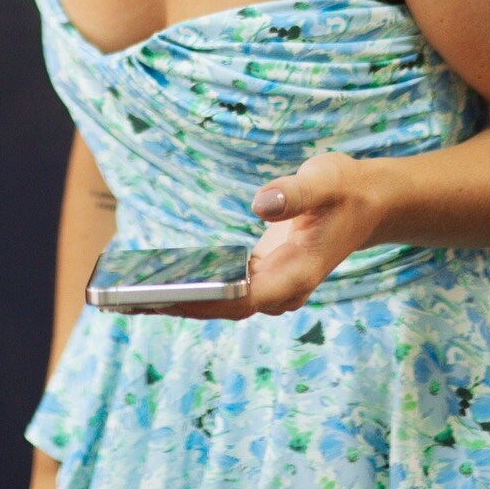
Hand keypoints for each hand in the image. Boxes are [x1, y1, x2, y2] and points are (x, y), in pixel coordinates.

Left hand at [128, 152, 381, 320]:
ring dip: (178, 301)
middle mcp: (281, 290)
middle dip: (175, 306)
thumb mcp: (326, 180)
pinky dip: (192, 288)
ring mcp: (272, 286)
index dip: (201, 301)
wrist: (367, 202)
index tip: (160, 299)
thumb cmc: (346, 190)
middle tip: (122, 301)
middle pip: (222, 308)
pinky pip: (222, 289)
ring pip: (219, 304)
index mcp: (296, 275)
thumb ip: (296, 192)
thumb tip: (261, 203)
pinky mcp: (263, 275)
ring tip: (126, 294)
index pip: (242, 298)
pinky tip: (157, 278)